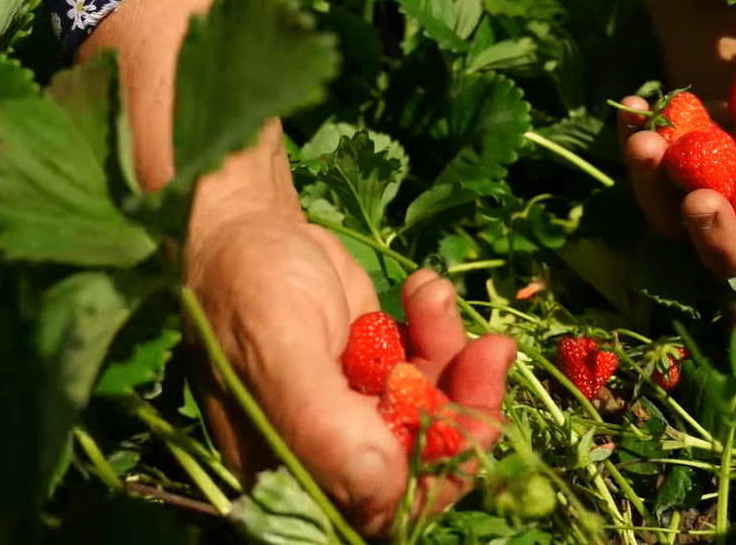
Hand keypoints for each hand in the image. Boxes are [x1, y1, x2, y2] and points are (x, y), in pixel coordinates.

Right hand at [184, 211, 515, 535]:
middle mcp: (327, 452)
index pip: (381, 508)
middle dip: (465, 408)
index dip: (436, 474)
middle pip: (422, 464)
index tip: (473, 418)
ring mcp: (357, 411)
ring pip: (437, 411)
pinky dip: (439, 329)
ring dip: (455, 357)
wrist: (244, 227)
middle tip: (491, 352)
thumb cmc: (246, 286)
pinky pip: (432, 369)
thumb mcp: (277, 347)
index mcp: (289, 469)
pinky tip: (420, 288)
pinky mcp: (379, 371)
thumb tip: (380, 487)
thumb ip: (320, 421)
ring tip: (433, 295)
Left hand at [616, 92, 735, 280]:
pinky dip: (635, 149)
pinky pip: (644, 184)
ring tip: (649, 146)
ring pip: (675, 229)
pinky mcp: (663, 200)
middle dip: (717, 237)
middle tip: (703, 201)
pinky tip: (634, 108)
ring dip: (657, 190)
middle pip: (733, 264)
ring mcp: (701, 227)